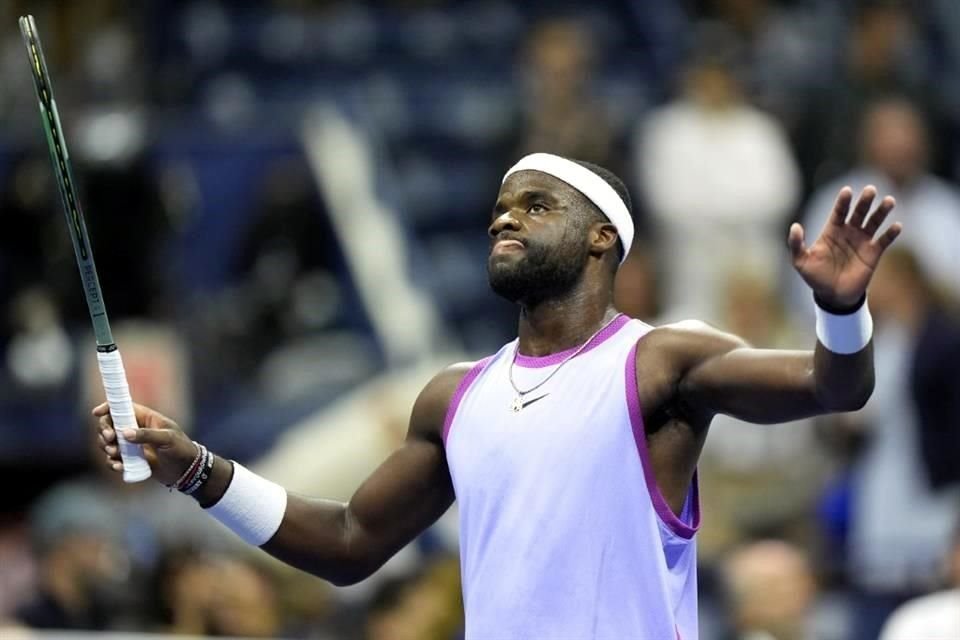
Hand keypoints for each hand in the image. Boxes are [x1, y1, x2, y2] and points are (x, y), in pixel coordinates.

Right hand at [94, 402, 196, 486]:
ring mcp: (131, 445)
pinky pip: (114, 459)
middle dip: (104, 431)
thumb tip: (125, 433)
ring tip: (116, 454)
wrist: (187, 471)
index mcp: (145, 418)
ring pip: (108, 442)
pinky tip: (119, 467)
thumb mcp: (167, 439)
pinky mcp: (130, 460)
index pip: (122, 407)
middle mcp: (135, 429)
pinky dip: (112, 463)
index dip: (108, 407)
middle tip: (110, 439)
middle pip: (110, 424)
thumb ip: (147, 435)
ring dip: (107, 448)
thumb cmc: (181, 449)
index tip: (97, 413)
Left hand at [788, 185, 901, 308]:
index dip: (843, 202)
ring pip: (874, 222)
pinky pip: (884, 240)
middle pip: (858, 213)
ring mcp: (862, 241)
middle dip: (864, 202)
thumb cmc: (815, 277)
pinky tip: (897, 226)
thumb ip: (796, 244)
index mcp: (832, 231)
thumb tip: (795, 226)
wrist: (833, 296)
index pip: (839, 212)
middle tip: (871, 190)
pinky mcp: (873, 253)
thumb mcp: (801, 261)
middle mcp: (849, 232)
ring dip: (881, 212)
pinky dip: (891, 233)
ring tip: (889, 200)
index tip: (847, 191)